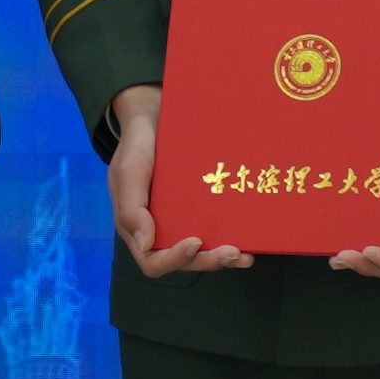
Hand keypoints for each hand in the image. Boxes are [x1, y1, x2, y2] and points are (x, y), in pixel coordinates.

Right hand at [110, 88, 254, 276]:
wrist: (155, 117)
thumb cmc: (137, 145)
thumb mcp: (128, 172)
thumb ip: (131, 208)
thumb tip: (146, 244)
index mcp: (138, 228)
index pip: (153, 260)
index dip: (174, 259)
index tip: (196, 242)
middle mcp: (161, 230)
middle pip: (184, 261)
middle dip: (209, 260)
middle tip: (233, 252)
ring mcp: (182, 219)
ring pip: (203, 251)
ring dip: (224, 256)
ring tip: (246, 255)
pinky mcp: (200, 206)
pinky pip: (216, 227)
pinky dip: (232, 235)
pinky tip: (251, 236)